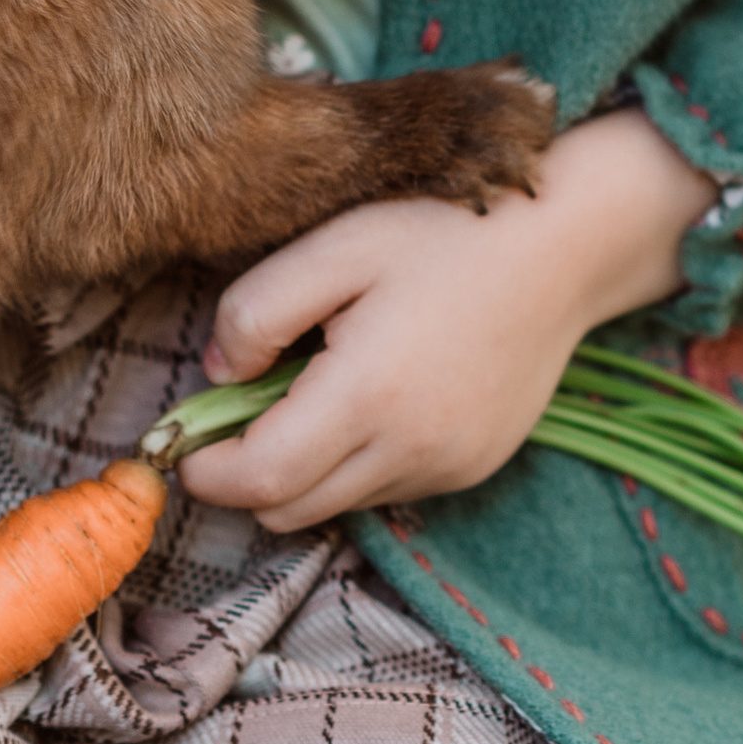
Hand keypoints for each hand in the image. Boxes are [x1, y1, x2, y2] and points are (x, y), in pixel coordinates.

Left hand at [180, 107, 721, 530]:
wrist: (563, 247)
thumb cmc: (443, 233)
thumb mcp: (334, 247)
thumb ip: (256, 311)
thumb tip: (216, 374)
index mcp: (367, 396)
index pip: (260, 481)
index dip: (206, 471)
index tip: (179, 441)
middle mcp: (411, 451)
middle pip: (290, 510)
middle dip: (244, 475)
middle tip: (235, 406)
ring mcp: (448, 467)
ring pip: (337, 505)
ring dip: (301, 470)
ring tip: (310, 387)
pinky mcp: (473, 467)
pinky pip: (386, 488)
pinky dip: (355, 461)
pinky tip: (370, 393)